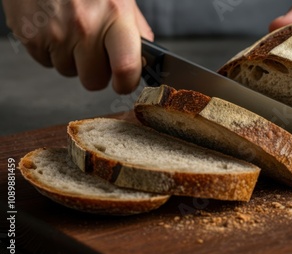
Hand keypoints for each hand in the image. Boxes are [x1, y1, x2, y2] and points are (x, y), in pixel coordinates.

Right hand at [2, 0, 152, 93]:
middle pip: (94, 81)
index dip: (127, 84)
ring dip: (72, 58)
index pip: (126, 68)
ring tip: (71, 29)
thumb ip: (135, 29)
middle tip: (94, 49)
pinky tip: (54, 27)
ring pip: (69, 72)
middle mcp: (85, 26)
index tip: (125, 84)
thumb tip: (145, 60)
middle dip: (96, 71)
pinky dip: (51, 51)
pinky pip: (46, 62)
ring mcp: (55, 33)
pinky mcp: (30, 37)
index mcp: (114, 15)